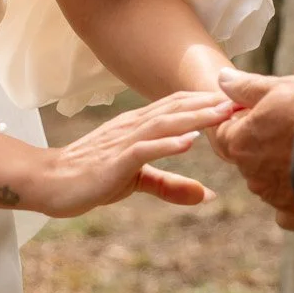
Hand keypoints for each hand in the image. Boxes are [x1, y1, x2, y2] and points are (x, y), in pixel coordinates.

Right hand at [21, 91, 234, 219]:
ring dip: (195, 116)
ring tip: (223, 112)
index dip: (207, 102)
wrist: (50, 182)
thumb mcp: (137, 181)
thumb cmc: (91, 177)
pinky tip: (188, 141)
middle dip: (210, 103)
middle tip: (243, 97)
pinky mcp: (114, 161)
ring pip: (164, 123)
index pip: (176, 107)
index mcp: (138, 127)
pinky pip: (144, 149)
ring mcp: (123, 141)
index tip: (238, 99)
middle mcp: (133, 126)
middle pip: (176, 109)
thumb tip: (207, 196)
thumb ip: (170, 185)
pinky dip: (167, 144)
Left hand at [208, 66, 293, 229]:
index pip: (225, 131)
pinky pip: (286, 212)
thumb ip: (246, 87)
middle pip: (249, 156)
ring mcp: (273, 196)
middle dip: (264, 143)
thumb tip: (222, 80)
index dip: (244, 118)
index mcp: (240, 142)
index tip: (267, 110)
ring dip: (280, 168)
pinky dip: (292, 200)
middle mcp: (251, 173)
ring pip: (268, 181)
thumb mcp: (278, 88)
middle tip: (292, 126)